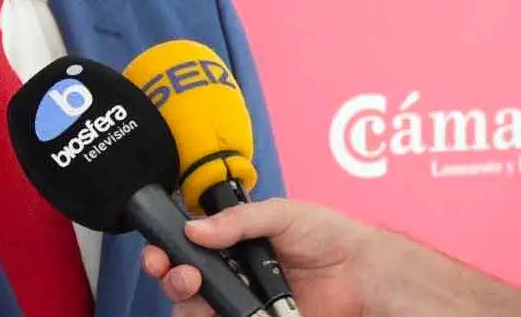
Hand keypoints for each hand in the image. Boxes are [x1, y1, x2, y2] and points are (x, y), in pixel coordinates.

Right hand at [139, 197, 373, 316]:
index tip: (158, 254)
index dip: (166, 250)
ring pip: (197, 309)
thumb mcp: (282, 214)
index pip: (187, 245)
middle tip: (185, 276)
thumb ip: (239, 221)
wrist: (362, 272)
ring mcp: (244, 302)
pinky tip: (219, 313)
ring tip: (202, 296)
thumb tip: (195, 229)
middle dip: (172, 278)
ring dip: (188, 303)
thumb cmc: (328, 235)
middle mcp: (233, 272)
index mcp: (233, 240)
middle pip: (183, 281)